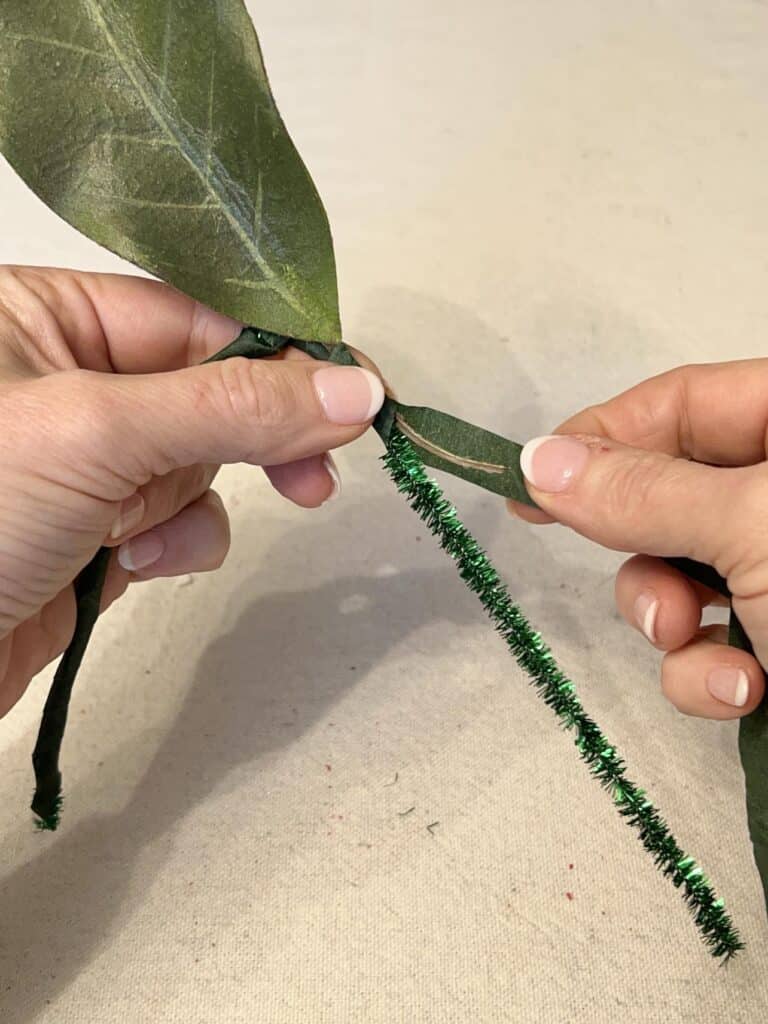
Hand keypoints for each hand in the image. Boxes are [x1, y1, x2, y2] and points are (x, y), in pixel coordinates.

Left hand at [0, 267, 383, 716]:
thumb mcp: (97, 433)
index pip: (192, 319)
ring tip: (142, 538)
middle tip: (315, 477)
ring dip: (192, 502)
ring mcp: (82, 461)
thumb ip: (231, 407)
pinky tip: (129, 564)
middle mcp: (62, 381)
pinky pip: (174, 520)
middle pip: (206, 391)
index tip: (355, 393)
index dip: (278, 357)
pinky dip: (172, 543)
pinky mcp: (94, 530)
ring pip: (197, 463)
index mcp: (41, 318)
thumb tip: (355, 388)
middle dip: (254, 435)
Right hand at [508, 360, 767, 719]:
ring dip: (668, 622)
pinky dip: (708, 675)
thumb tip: (539, 460)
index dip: (604, 435)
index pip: (682, 402)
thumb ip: (646, 493)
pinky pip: (711, 645)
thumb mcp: (753, 527)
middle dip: (642, 552)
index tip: (529, 477)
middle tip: (631, 576)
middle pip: (669, 496)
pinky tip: (745, 693)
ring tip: (693, 642)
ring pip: (679, 577)